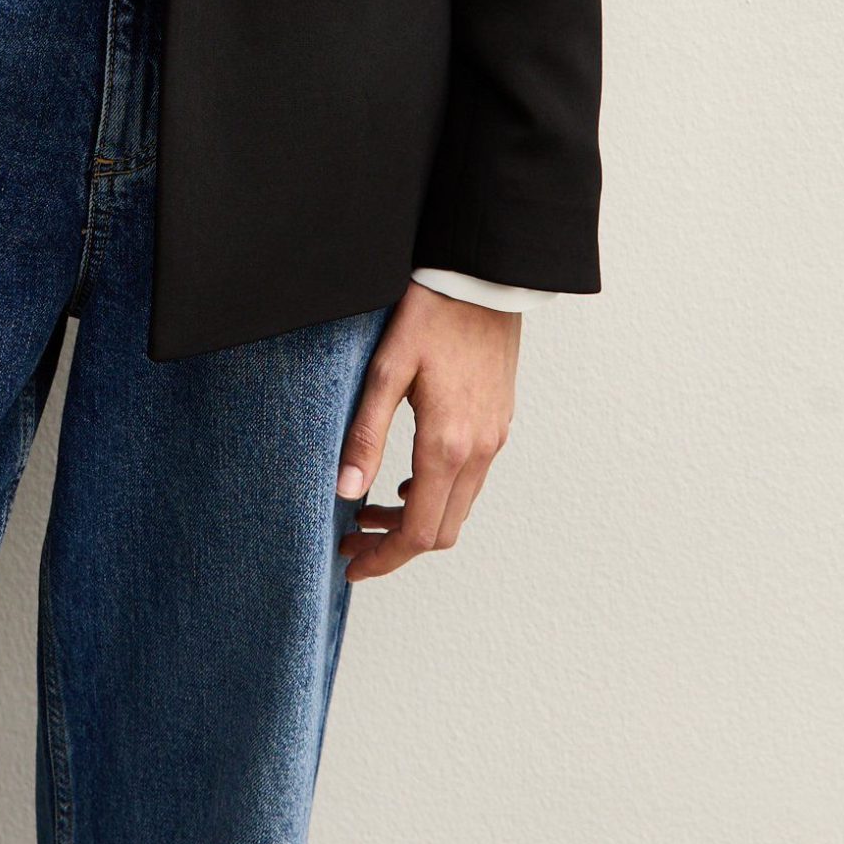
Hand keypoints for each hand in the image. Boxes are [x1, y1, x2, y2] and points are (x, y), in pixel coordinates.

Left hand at [334, 281, 519, 581]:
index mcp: (448, 444)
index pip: (419, 532)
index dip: (384, 558)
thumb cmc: (432, 314)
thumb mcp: (386, 369)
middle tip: (351, 538)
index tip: (351, 565)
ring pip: (458, 508)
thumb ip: (366, 433)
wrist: (484, 278)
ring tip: (368, 509)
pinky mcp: (499, 423)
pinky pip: (470, 481)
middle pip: (441, 531)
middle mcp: (479, 451)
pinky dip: (438, 495)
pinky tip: (407, 481)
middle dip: (395, 545)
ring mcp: (494, 438)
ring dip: (415, 520)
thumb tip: (344, 490)